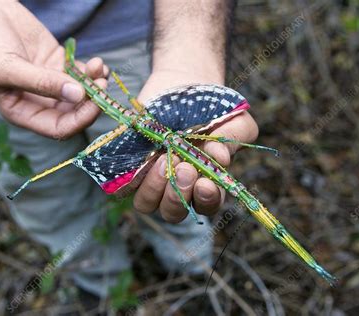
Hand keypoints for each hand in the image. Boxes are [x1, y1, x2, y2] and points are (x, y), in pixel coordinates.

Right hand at [0, 0, 107, 138]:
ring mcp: (52, 83)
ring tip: (99, 68)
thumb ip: (42, 83)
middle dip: (92, 102)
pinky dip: (93, 72)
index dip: (79, 120)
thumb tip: (77, 95)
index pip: (59, 128)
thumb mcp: (7, 68)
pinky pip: (82, 74)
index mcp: (24, 112)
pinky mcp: (59, 64)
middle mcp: (40, 102)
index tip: (94, 103)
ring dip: (95, 85)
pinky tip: (98, 64)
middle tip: (102, 84)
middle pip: (75, 113)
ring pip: (82, 94)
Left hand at [133, 70, 258, 222]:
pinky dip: (130, 177)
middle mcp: (177, 188)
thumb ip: (232, 140)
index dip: (206, 200)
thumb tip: (219, 158)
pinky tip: (145, 157)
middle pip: (173, 212)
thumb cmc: (214, 108)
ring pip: (146, 203)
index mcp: (205, 185)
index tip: (205, 182)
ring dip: (155, 187)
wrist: (183, 86)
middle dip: (178, 194)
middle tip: (184, 166)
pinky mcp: (129, 167)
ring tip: (164, 159)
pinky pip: (124, 185)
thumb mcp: (234, 121)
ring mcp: (152, 180)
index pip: (206, 205)